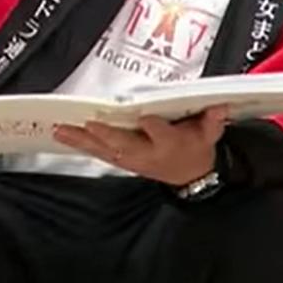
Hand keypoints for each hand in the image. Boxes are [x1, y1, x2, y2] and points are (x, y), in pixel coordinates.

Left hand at [52, 104, 228, 186]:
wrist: (190, 176)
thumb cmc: (196, 147)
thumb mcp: (210, 135)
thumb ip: (213, 121)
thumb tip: (220, 107)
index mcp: (170, 144)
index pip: (160, 133)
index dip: (153, 126)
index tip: (145, 117)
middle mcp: (147, 153)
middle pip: (124, 144)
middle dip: (106, 135)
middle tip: (89, 124)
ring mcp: (131, 159)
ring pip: (104, 150)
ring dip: (83, 141)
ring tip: (62, 130)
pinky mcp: (121, 161)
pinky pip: (98, 153)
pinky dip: (81, 145)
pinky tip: (64, 136)